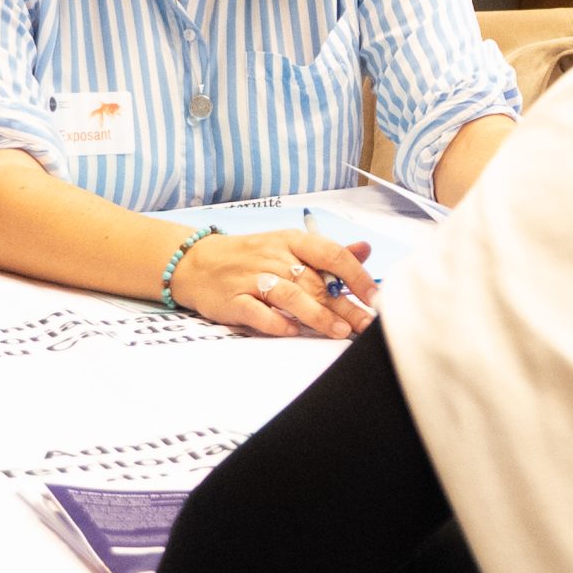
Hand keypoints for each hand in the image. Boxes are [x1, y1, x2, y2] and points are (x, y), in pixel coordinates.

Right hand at [171, 230, 378, 338]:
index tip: (375, 296)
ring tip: (340, 331)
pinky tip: (292, 331)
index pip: (331, 254)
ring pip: (290, 295)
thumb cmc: (252, 256)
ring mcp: (251, 279)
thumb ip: (328, 253)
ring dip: (317, 314)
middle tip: (366, 324)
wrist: (196, 263)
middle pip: (315, 281)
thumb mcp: (289, 246)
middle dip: (344, 305)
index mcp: (292, 241)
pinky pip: (257, 312)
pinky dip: (276, 322)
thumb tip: (366, 250)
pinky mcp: (232, 300)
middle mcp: (273, 257)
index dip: (356, 275)